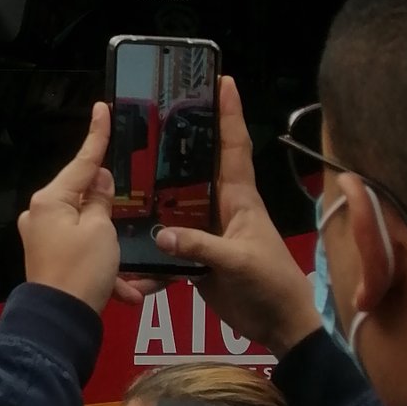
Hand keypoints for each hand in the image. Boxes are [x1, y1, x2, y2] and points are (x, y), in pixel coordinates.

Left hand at [18, 103, 121, 314]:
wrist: (60, 321)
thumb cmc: (81, 270)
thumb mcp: (100, 229)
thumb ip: (101, 200)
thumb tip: (99, 179)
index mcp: (50, 200)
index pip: (81, 162)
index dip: (96, 136)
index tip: (102, 108)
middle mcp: (41, 214)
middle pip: (83, 197)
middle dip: (110, 210)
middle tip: (130, 214)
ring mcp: (43, 238)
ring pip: (88, 231)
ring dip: (112, 250)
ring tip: (132, 273)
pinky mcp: (50, 260)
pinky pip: (83, 254)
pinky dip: (105, 270)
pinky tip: (126, 292)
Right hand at [155, 76, 320, 356]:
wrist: (278, 325)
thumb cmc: (271, 284)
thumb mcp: (239, 262)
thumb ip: (201, 247)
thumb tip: (161, 235)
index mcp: (239, 199)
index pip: (234, 147)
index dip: (229, 113)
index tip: (221, 80)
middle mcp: (221, 207)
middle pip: (197, 167)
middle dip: (181, 140)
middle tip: (156, 113)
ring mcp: (207, 231)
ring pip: (177, 203)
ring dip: (156, 191)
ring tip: (128, 169)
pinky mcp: (196, 255)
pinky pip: (168, 242)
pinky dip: (151, 246)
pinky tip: (128, 247)